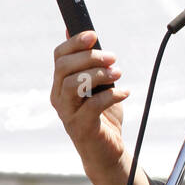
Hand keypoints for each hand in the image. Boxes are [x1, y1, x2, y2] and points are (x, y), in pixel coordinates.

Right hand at [50, 31, 130, 172]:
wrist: (107, 151)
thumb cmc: (103, 115)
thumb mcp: (99, 85)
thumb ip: (90, 63)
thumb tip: (80, 33)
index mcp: (61, 84)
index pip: (59, 57)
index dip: (74, 43)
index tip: (94, 35)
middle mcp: (59, 97)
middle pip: (64, 67)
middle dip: (90, 57)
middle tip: (113, 58)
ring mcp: (67, 113)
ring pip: (73, 84)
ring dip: (98, 74)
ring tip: (118, 74)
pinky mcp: (81, 127)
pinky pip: (92, 106)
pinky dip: (111, 95)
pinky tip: (125, 92)